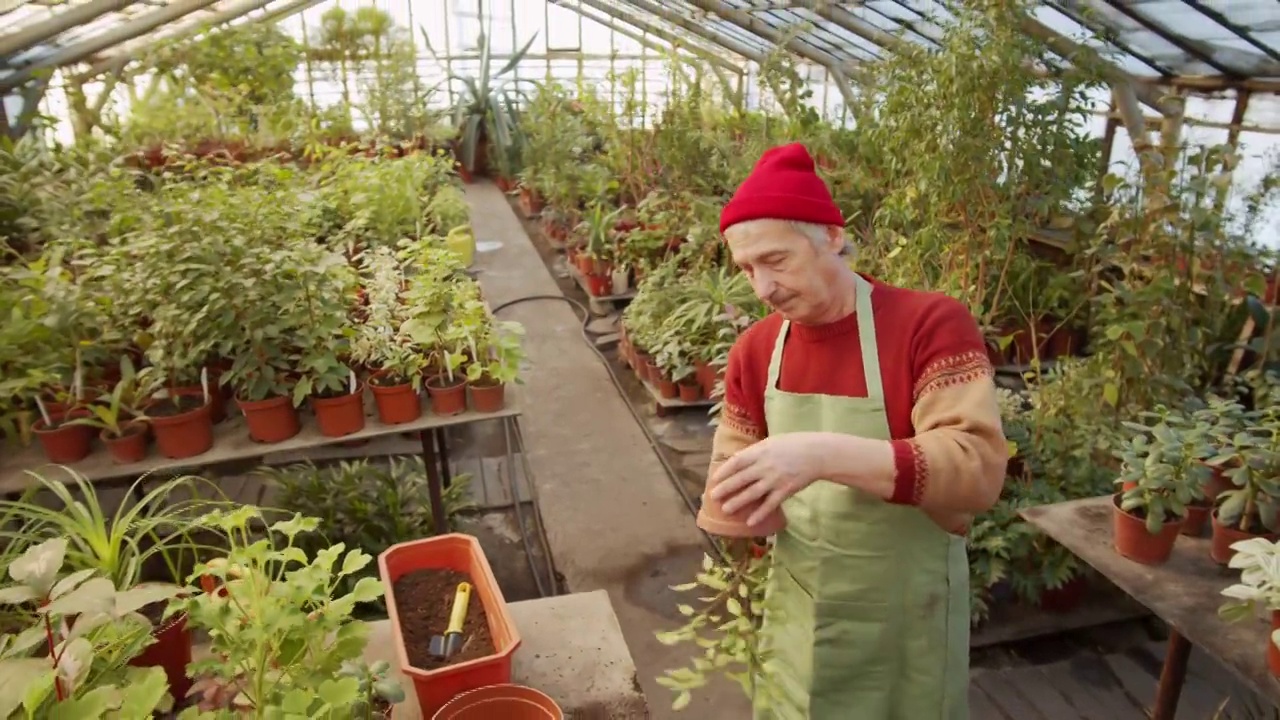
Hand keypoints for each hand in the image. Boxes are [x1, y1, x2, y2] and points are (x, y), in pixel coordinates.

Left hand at [709, 433, 826, 525]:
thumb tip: (738, 460)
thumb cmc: (793, 445)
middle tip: (713, 497)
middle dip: (726, 488)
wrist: (817, 453)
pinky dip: (760, 514)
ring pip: (752, 493)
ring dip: (738, 502)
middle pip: (741, 479)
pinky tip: (750, 522)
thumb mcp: (772, 442)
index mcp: (760, 452)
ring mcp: (775, 479)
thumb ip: (756, 451)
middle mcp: (765, 466)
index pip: (737, 462)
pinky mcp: (785, 490)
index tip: (714, 479)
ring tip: (725, 510)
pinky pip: (770, 504)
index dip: (724, 471)